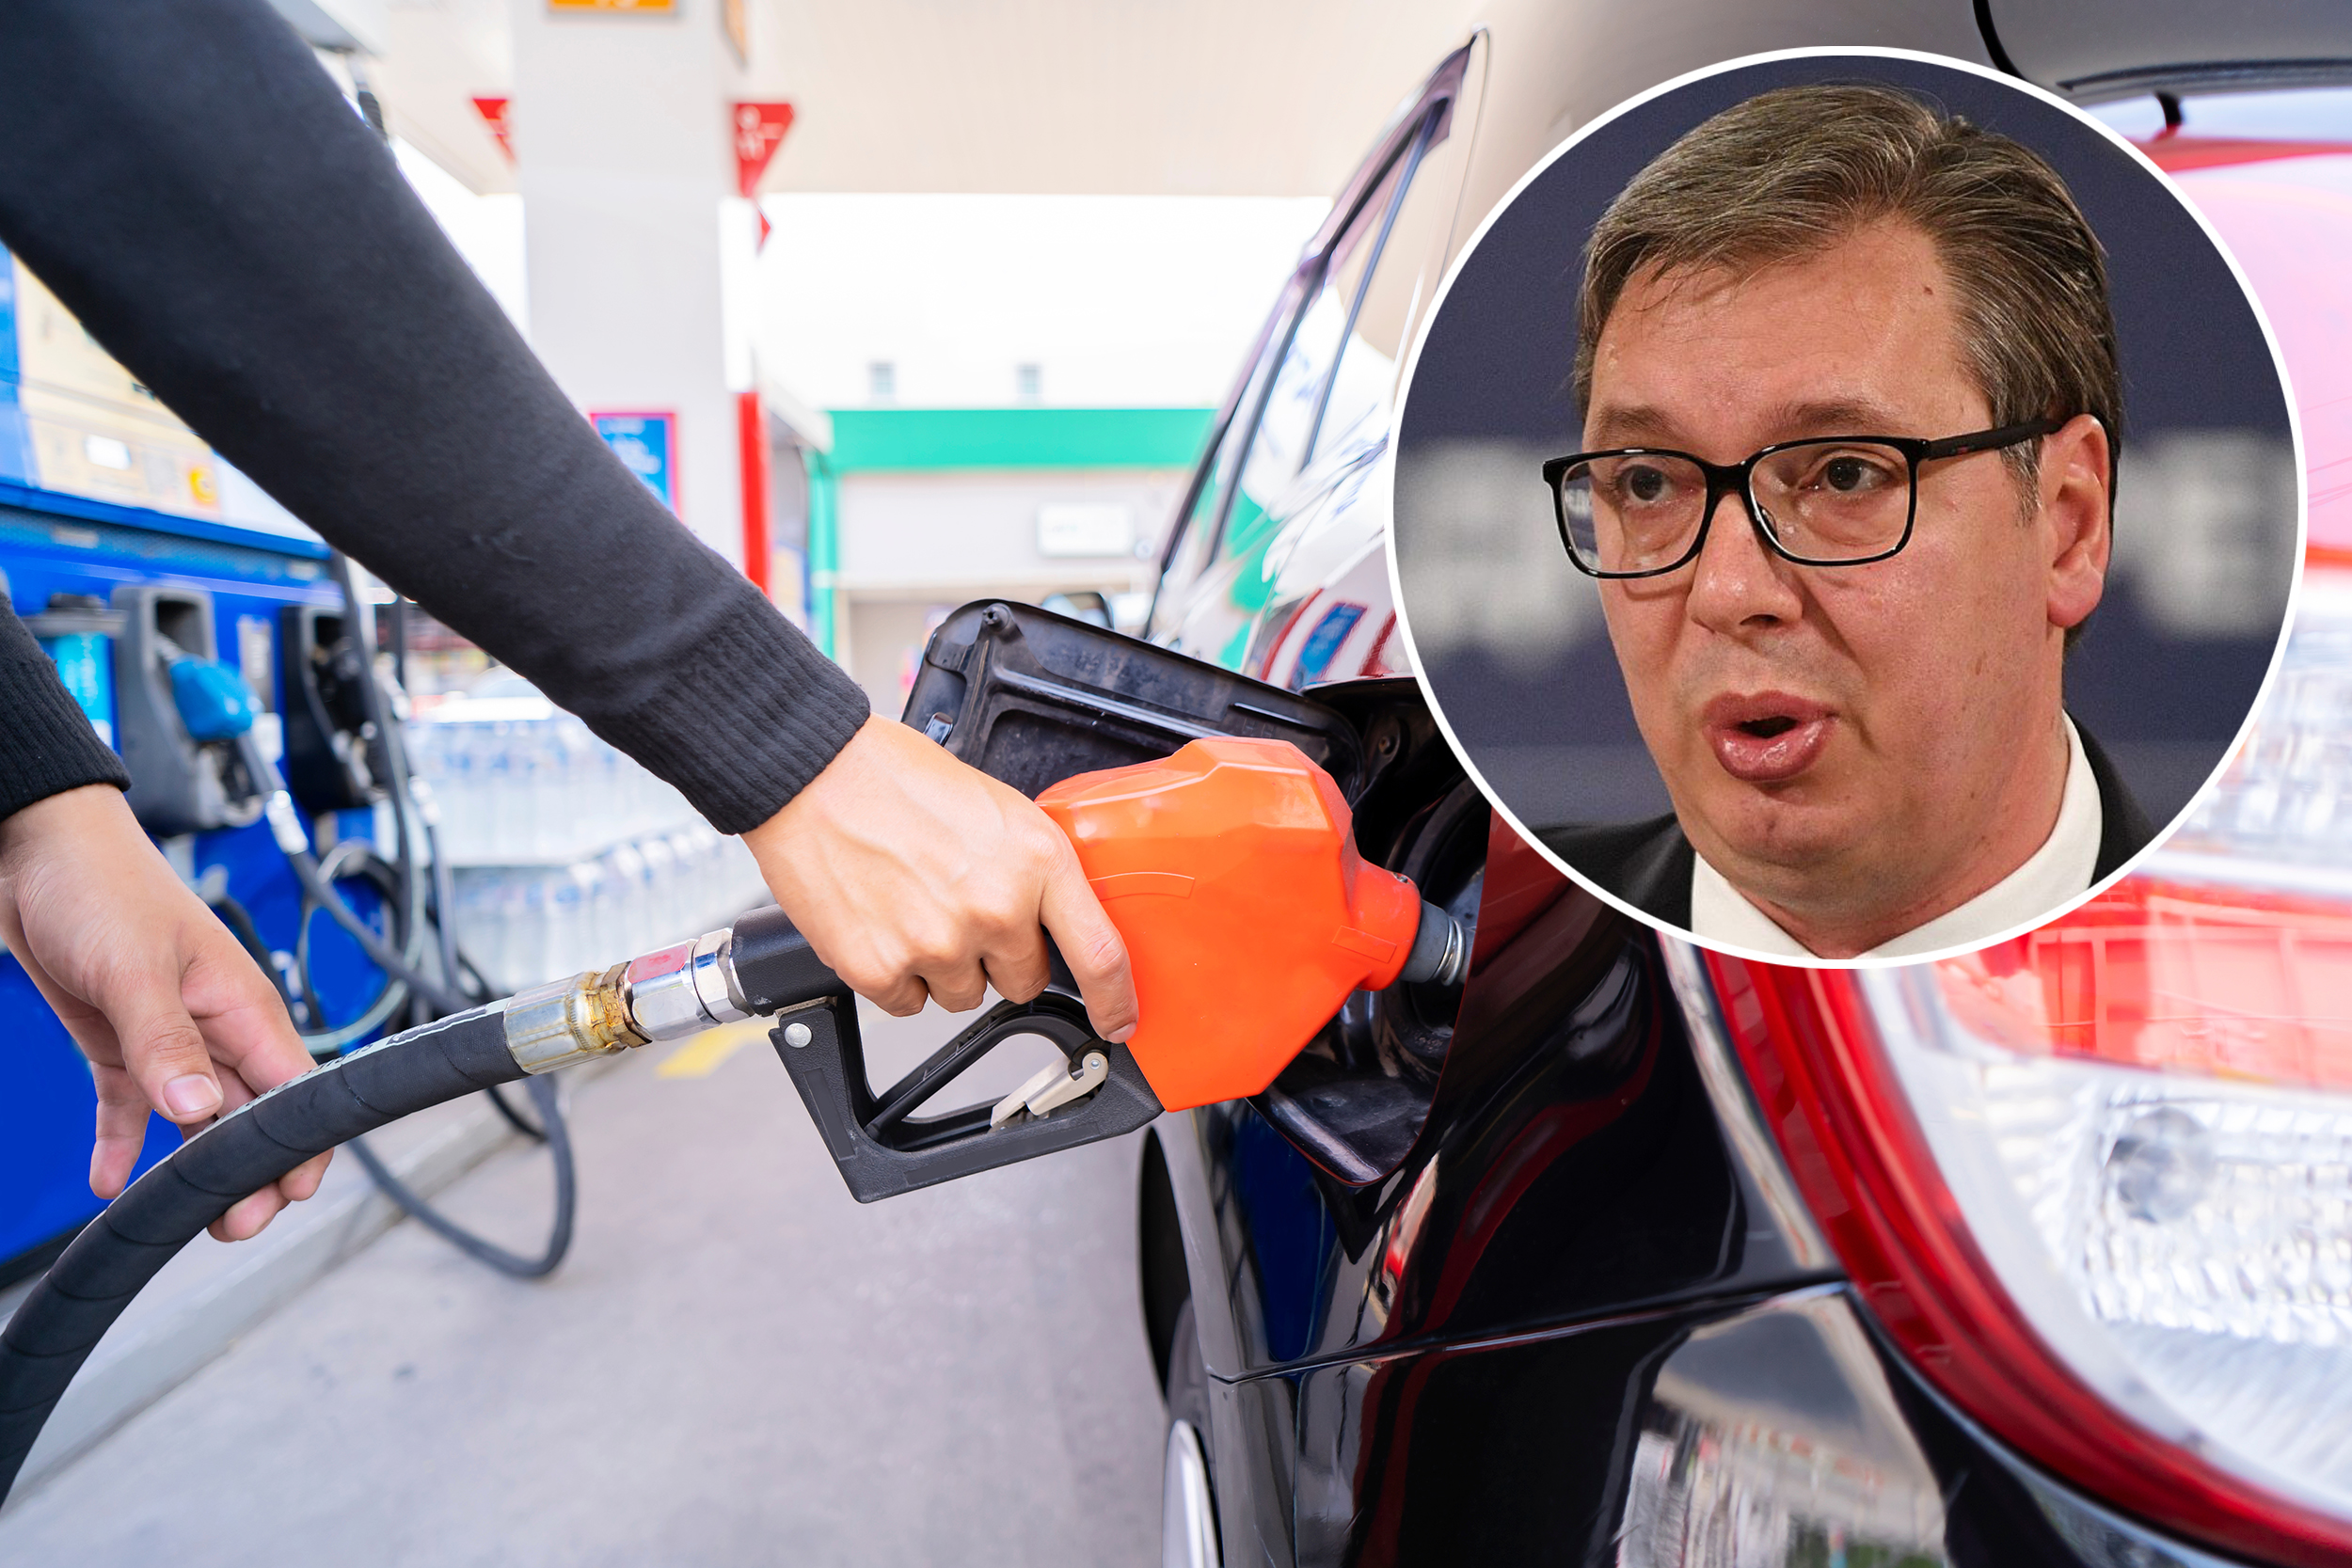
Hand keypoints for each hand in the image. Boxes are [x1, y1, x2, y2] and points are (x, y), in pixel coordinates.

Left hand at [0, 784, 327, 1240]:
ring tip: (178, 1219)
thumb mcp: (134, 967)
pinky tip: (111, 1181)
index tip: (286, 1196)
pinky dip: (125, 1145)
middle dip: (246, 1176)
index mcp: (244, 1005)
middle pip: (249, 1117)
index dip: (299, 1146)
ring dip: (192, 1169)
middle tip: (230, 1227)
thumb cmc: (102, 886)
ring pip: (197, 1120)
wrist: (33, 851)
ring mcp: (170, 1038)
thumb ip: (166, 1042)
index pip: (294, 1091)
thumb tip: (198, 1110)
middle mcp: (217, 1028)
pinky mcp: (122, 1043)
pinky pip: (132, 1107)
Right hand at [743, 716, 1139, 1040]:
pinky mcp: (881, 968)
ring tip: (914, 904)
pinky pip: (909, 1001)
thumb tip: (1048, 916)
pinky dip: (897, 973)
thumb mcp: (998, 808)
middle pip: (1023, 981)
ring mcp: (938, 944)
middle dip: (1000, 956)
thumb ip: (1032, 867)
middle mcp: (995, 909)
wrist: (814, 774)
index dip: (1115, 999)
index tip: (1118, 1019)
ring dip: (945, 966)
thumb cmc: (897, 778)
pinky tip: (884, 921)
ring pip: (963, 994)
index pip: (1099, 953)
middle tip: (961, 907)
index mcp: (1036, 861)